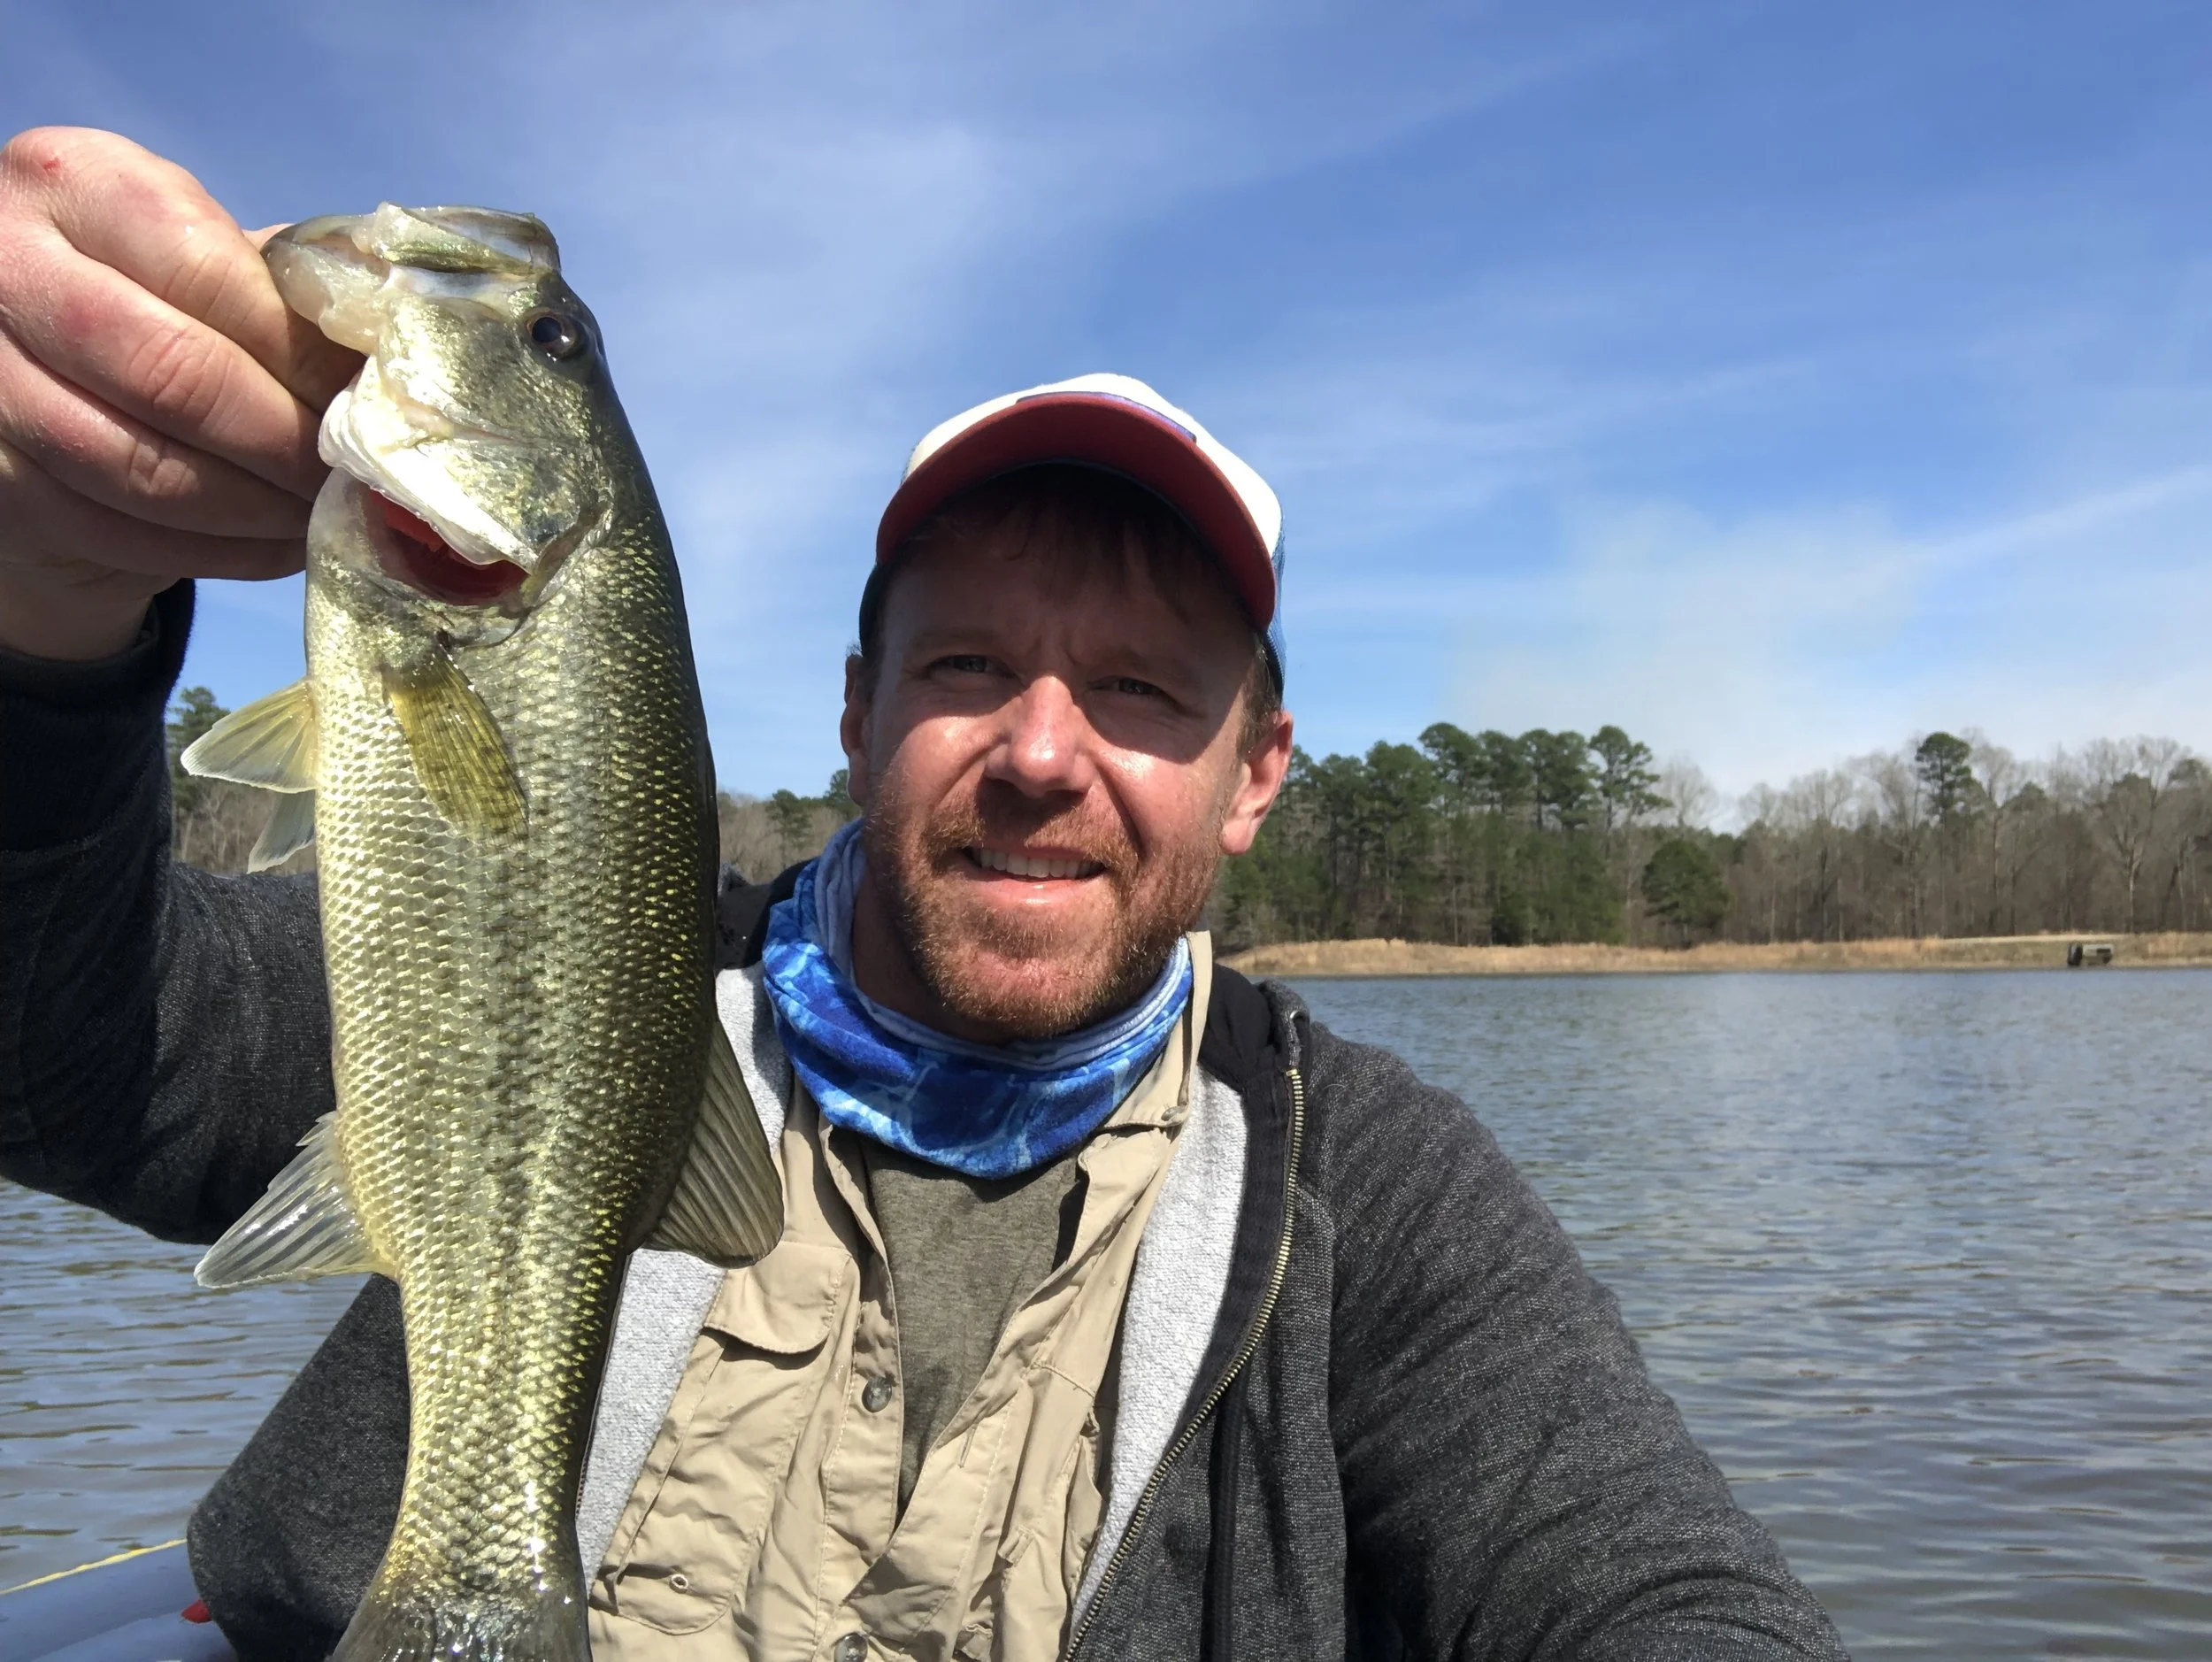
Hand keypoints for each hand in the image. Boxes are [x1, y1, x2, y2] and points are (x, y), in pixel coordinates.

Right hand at [0, 127, 360, 660]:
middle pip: (173, 374)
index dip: (303, 354)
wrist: (31, 372)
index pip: (208, 273)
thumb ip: (294, 291)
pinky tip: (276, 544)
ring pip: (143, 468)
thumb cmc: (160, 303)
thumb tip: (413, 351)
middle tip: (356, 476)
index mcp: (79, 181)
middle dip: (286, 441)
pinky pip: (120, 531)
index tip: (372, 402)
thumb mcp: (212, 262)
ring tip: (327, 515)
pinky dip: (219, 551)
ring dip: (259, 509)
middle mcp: (5, 264)